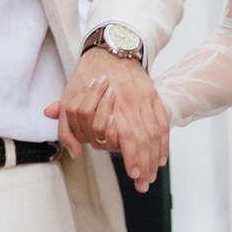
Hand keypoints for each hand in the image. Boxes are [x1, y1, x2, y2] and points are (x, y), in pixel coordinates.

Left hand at [49, 46, 168, 187]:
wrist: (111, 49)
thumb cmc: (87, 76)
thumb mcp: (70, 99)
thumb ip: (68, 127)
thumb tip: (75, 152)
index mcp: (112, 104)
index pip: (127, 136)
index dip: (132, 156)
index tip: (133, 173)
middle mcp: (132, 103)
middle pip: (144, 138)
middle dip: (146, 163)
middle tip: (144, 182)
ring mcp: (145, 100)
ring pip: (155, 133)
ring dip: (155, 156)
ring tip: (152, 175)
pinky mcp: (153, 97)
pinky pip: (162, 122)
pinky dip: (164, 141)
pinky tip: (161, 157)